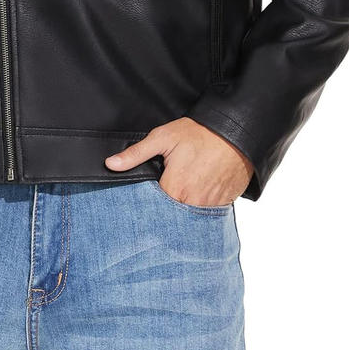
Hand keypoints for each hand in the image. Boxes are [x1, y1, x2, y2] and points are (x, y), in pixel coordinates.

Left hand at [104, 117, 253, 204]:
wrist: (237, 133)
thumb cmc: (200, 133)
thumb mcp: (163, 137)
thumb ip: (136, 154)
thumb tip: (111, 164)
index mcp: (174, 189)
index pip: (151, 208)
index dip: (146, 202)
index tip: (145, 195)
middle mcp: (192, 203)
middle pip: (170, 215)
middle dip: (164, 208)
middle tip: (166, 188)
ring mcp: (210, 206)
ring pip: (188, 216)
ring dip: (182, 207)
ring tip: (182, 189)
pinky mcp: (223, 205)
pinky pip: (206, 213)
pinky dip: (199, 206)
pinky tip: (198, 191)